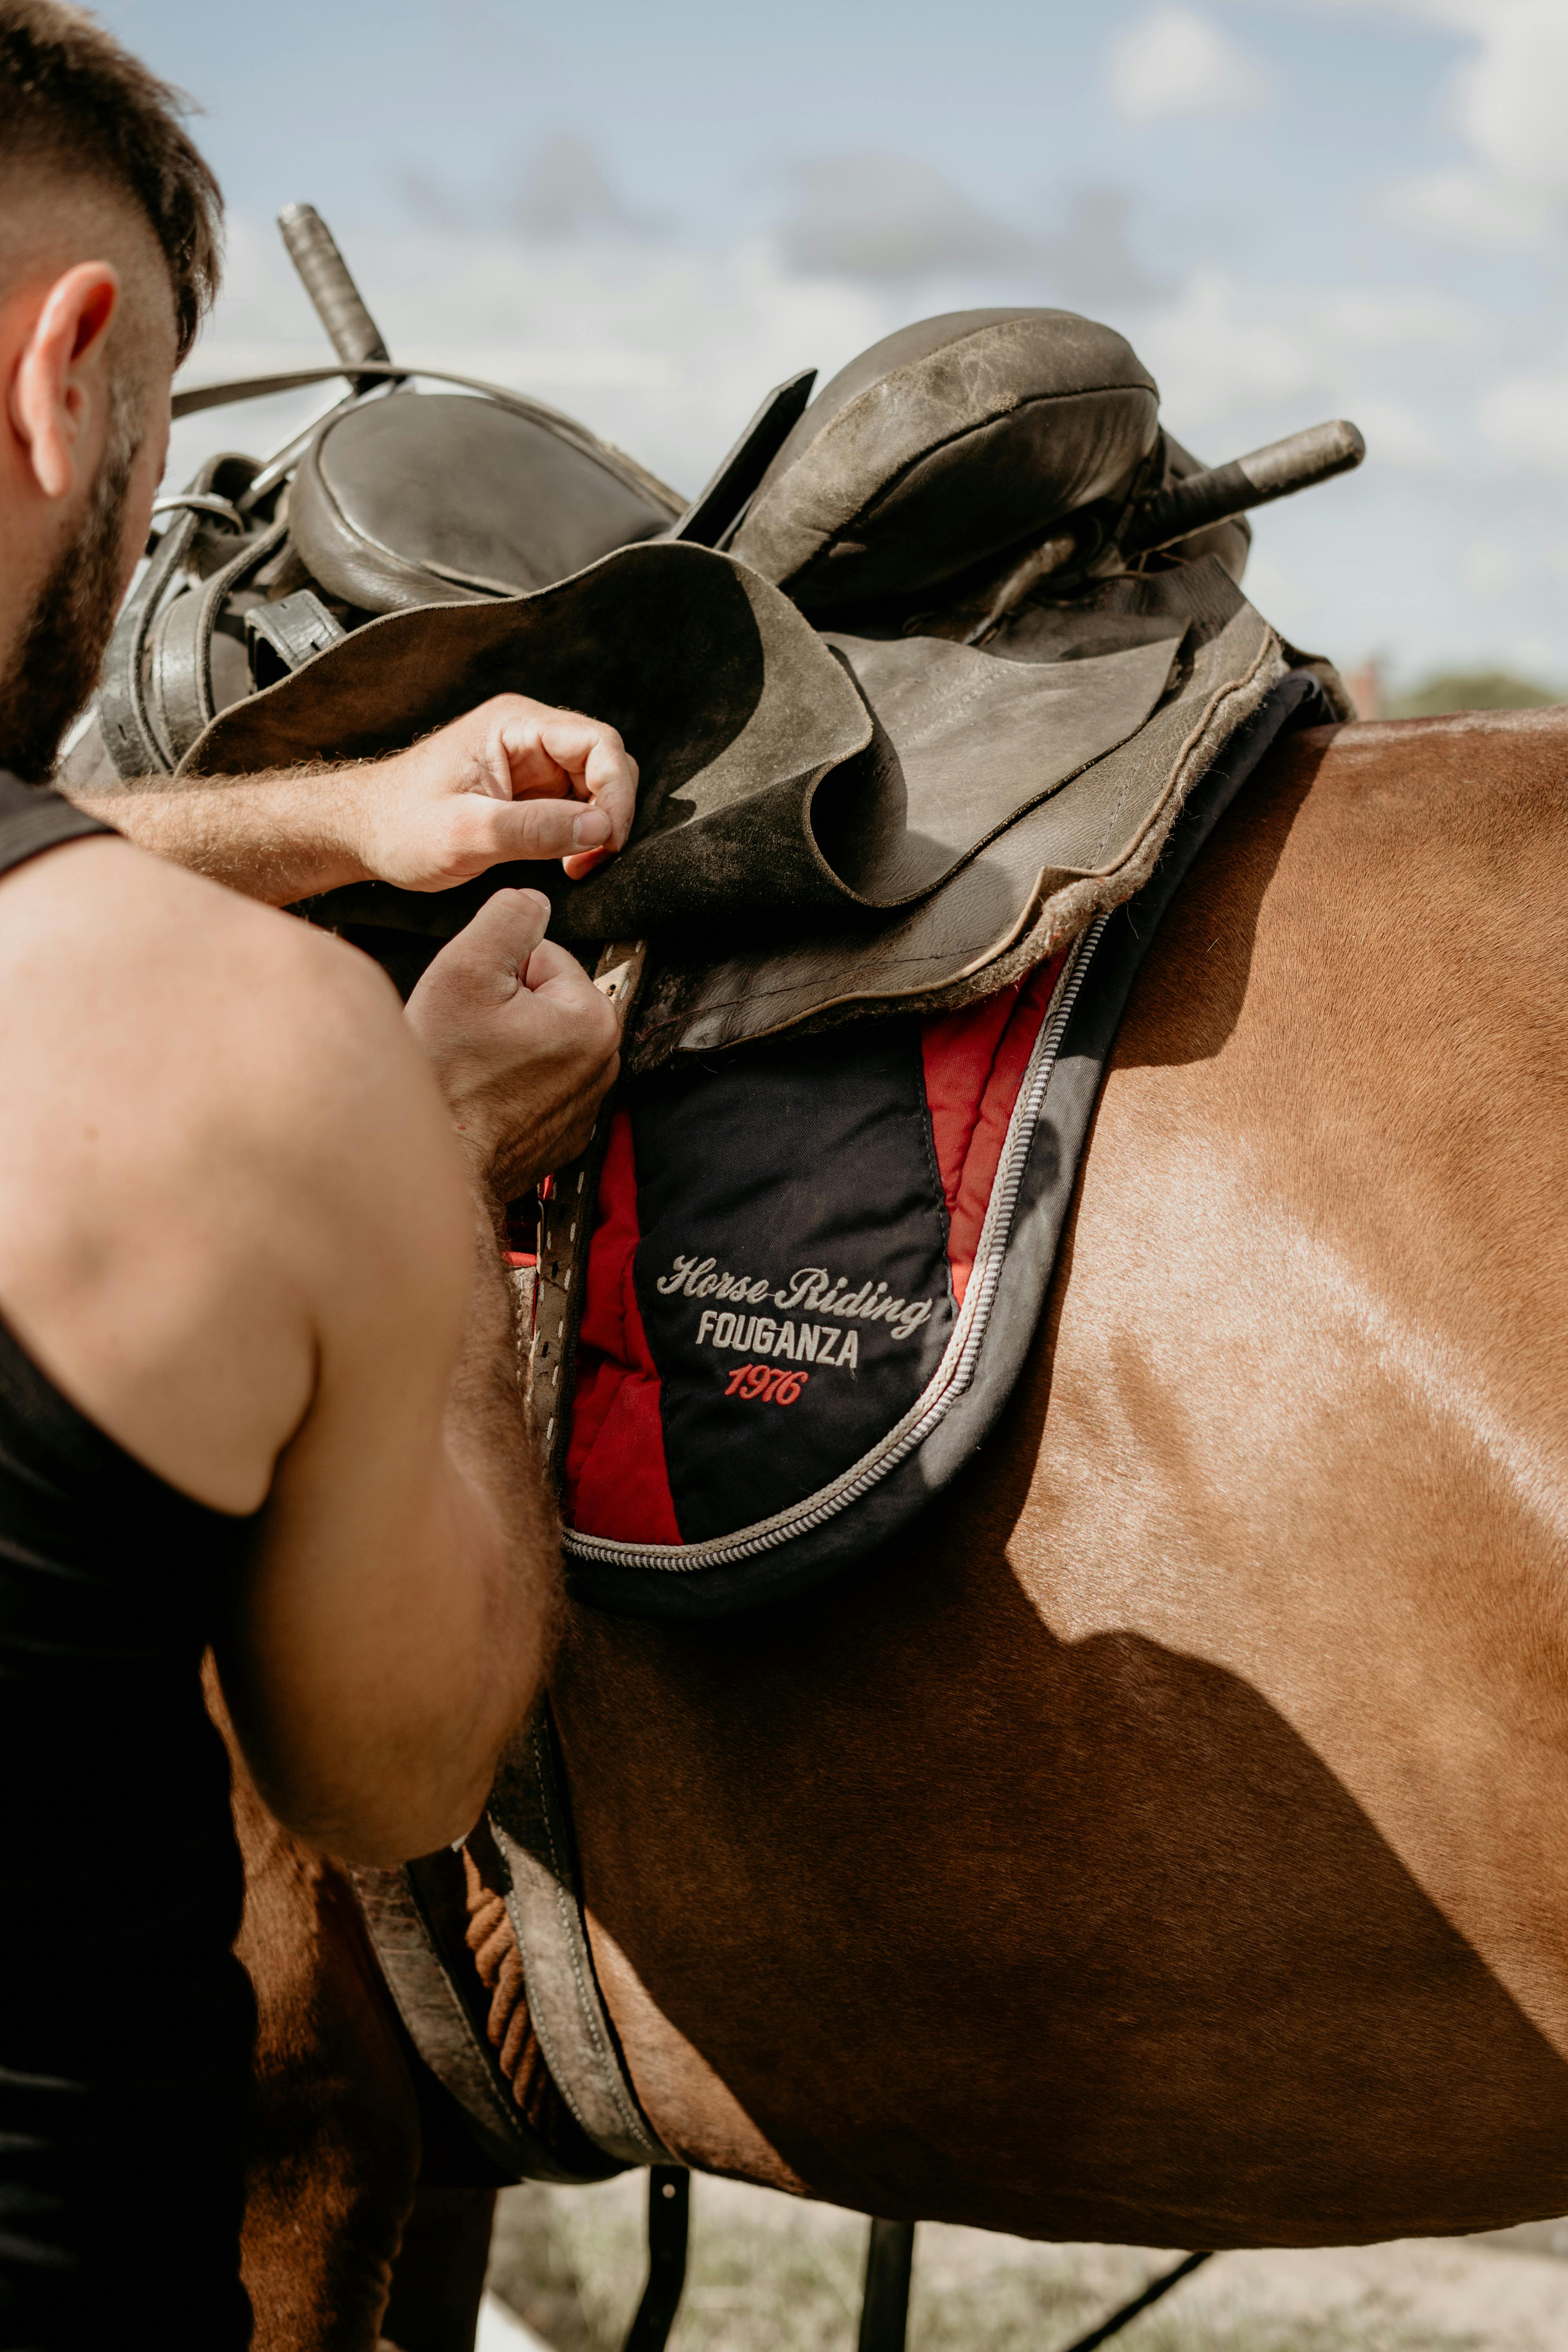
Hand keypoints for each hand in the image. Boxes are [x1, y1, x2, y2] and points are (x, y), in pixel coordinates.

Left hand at [352, 694, 638, 891]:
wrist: (362, 833)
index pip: (598, 742)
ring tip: (576, 864)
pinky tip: (565, 861)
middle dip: (611, 811)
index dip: (616, 791)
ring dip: (598, 827)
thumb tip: (599, 828)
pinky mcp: (529, 792)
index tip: (608, 839)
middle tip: (592, 858)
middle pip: (606, 762)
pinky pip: (576, 807)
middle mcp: (528, 736)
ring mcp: (531, 763)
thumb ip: (533, 829)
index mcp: (513, 725)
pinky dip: (581, 835)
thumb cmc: (397, 826)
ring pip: (596, 787)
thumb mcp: (464, 833)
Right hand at [405, 889, 620, 1201]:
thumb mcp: (467, 969)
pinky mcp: (561, 1134)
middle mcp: (602, 1064)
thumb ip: (509, 918)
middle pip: (544, 1000)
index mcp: (593, 1019)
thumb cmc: (445, 1072)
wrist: (433, 1159)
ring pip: (536, 1042)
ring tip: (473, 1068)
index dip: (498, 973)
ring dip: (504, 1046)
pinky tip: (482, 1096)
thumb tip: (533, 899)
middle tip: (469, 1038)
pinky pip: (533, 1086)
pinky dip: (508, 1086)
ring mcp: (584, 1105)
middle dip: (504, 1009)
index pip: (544, 958)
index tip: (475, 1008)